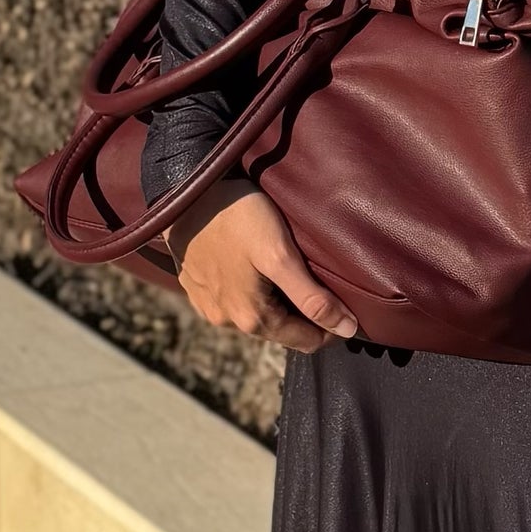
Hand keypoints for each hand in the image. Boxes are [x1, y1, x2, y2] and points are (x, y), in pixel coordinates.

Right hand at [173, 180, 358, 351]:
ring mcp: (208, 307)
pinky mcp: (195, 289)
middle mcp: (227, 322)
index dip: (332, 326)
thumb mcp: (280, 255)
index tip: (348, 305)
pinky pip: (232, 301)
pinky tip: (256, 266)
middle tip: (323, 285)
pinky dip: (250, 292)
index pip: (307, 341)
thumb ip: (312, 296)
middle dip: (305, 316)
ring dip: (277, 303)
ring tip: (291, 272)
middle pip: (281, 330)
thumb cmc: (236, 217)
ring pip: (256, 316)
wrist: (182, 190)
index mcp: (252, 319)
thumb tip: (348, 330)